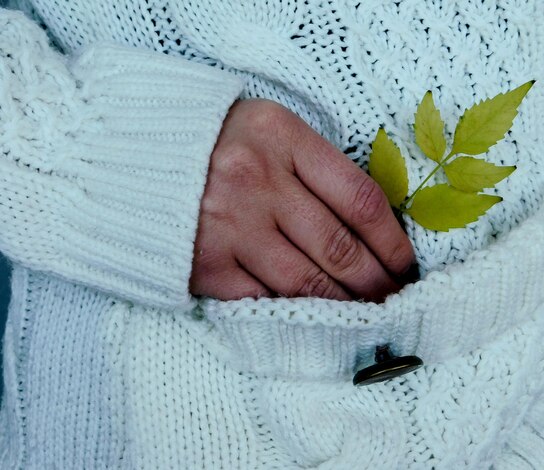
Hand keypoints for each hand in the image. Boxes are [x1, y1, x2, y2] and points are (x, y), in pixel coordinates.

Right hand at [190, 99, 414, 301]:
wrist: (129, 156)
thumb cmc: (213, 141)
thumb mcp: (269, 131)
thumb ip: (315, 168)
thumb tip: (367, 225)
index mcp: (282, 138)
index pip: (360, 199)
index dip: (393, 241)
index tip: (405, 264)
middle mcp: (256, 181)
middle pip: (339, 248)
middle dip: (377, 283)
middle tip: (394, 299)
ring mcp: (228, 226)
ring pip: (307, 283)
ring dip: (345, 306)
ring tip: (366, 314)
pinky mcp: (205, 265)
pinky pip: (264, 299)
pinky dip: (295, 311)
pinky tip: (316, 316)